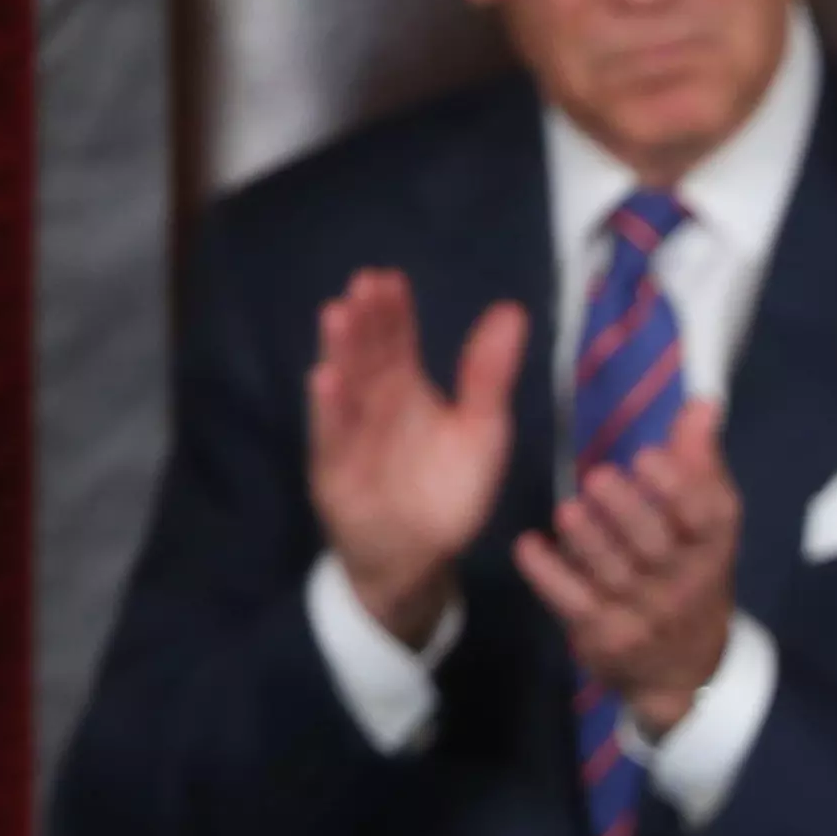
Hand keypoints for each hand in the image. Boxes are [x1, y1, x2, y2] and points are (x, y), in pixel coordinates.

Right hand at [308, 271, 528, 636]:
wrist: (418, 556)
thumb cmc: (446, 490)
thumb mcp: (481, 430)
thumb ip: (489, 374)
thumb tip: (512, 310)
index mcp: (405, 387)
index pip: (396, 340)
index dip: (393, 311)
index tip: (390, 279)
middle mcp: (373, 403)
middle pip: (367, 354)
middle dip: (364, 321)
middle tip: (364, 285)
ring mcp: (351, 434)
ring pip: (345, 385)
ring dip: (340, 351)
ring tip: (337, 314)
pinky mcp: (336, 470)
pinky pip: (332, 436)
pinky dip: (329, 409)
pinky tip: (325, 378)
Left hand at [513, 398, 742, 730]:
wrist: (682, 668)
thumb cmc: (690, 573)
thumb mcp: (706, 524)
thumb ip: (698, 462)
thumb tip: (701, 403)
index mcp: (712, 546)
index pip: (705, 517)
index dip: (678, 487)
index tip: (646, 456)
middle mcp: (682, 582)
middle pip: (656, 547)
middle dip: (628, 512)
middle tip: (598, 477)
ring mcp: (643, 615)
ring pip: (613, 575)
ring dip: (588, 542)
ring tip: (568, 512)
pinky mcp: (604, 637)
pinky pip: (572, 603)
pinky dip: (547, 575)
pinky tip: (528, 547)